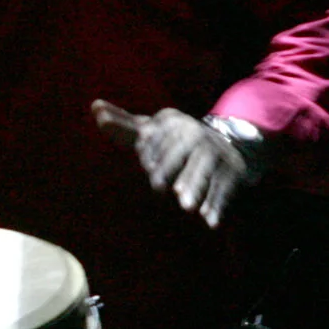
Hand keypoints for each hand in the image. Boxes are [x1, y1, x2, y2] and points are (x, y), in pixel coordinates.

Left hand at [90, 100, 260, 228]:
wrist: (229, 139)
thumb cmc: (175, 139)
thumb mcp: (151, 129)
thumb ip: (123, 124)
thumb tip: (94, 106)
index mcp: (174, 125)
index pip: (160, 137)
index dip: (153, 151)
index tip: (146, 165)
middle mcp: (196, 136)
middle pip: (182, 153)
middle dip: (170, 168)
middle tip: (158, 187)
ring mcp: (216, 153)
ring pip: (204, 169)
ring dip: (194, 186)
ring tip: (186, 207)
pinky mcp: (233, 170)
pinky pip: (224, 187)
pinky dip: (217, 204)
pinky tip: (209, 221)